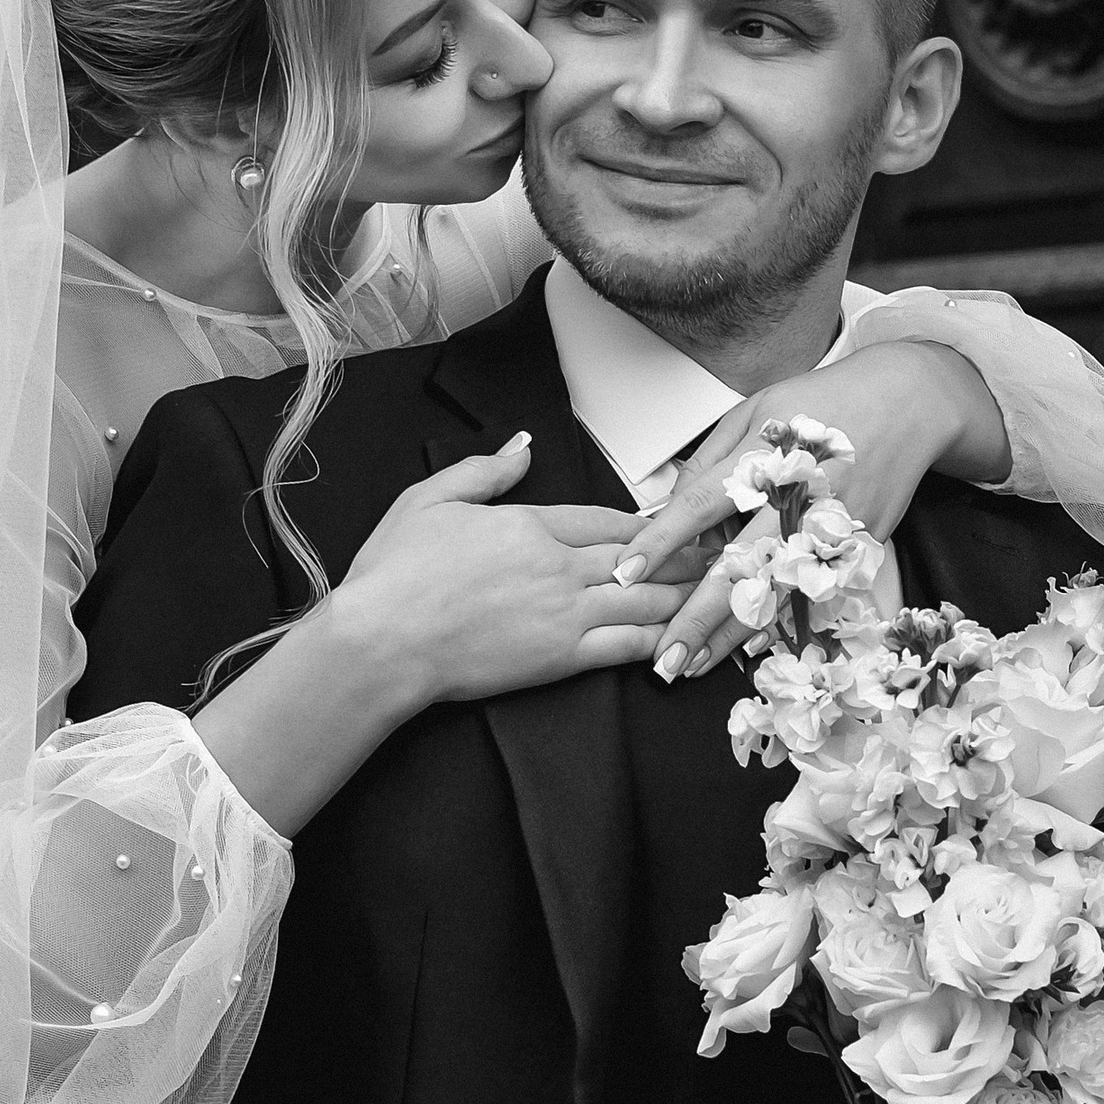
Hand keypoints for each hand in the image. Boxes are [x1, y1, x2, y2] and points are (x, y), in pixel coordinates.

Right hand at [337, 438, 696, 709]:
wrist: (382, 642)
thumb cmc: (394, 574)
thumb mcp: (430, 501)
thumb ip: (484, 472)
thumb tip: (522, 447)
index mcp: (529, 524)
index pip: (605, 517)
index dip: (644, 520)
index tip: (674, 519)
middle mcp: (558, 564)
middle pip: (637, 553)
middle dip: (683, 551)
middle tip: (722, 548)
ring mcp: (565, 612)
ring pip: (644, 596)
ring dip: (684, 592)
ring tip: (718, 587)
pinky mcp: (562, 656)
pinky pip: (626, 644)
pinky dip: (661, 639)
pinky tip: (685, 638)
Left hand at [610, 342, 1011, 684]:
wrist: (908, 404)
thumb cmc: (824, 403)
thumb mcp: (754, 411)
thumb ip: (708, 461)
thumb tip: (669, 509)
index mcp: (764, 458)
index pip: (700, 505)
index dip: (660, 543)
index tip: (625, 573)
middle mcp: (796, 499)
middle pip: (739, 568)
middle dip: (696, 618)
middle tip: (662, 656)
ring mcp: (828, 529)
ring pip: (772, 596)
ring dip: (728, 638)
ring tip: (691, 666)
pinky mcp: (852, 548)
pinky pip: (805, 595)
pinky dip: (771, 625)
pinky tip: (739, 650)